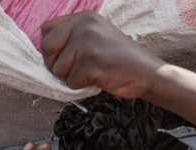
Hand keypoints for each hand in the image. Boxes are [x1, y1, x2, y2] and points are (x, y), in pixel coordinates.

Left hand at [40, 11, 164, 98]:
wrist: (147, 73)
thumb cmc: (121, 59)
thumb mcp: (98, 36)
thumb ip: (74, 37)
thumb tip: (47, 53)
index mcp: (84, 17)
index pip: (47, 29)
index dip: (51, 48)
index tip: (61, 58)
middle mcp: (84, 26)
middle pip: (47, 47)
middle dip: (54, 64)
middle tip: (71, 71)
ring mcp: (87, 44)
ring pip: (58, 69)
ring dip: (71, 78)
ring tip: (92, 73)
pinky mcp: (91, 63)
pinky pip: (71, 82)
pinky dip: (82, 86)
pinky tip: (98, 79)